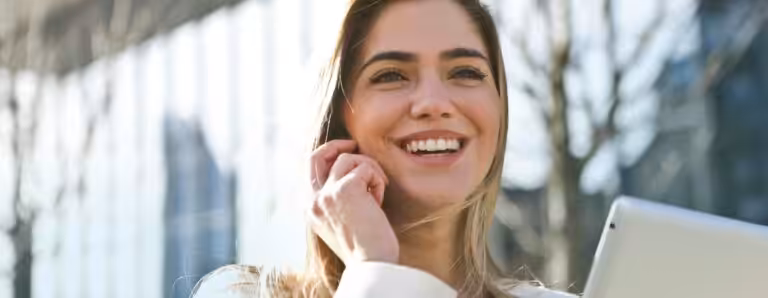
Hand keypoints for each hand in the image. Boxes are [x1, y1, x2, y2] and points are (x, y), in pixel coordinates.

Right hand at [307, 140, 398, 264]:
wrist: (371, 264)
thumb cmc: (365, 248)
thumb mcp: (342, 222)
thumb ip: (338, 200)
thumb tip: (353, 174)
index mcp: (310, 209)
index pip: (310, 170)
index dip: (328, 156)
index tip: (346, 152)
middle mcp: (313, 200)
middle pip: (316, 156)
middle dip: (337, 145)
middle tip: (356, 145)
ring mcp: (326, 193)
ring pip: (348, 158)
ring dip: (369, 169)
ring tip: (378, 191)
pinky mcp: (345, 189)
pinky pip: (365, 168)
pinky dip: (377, 180)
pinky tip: (379, 200)